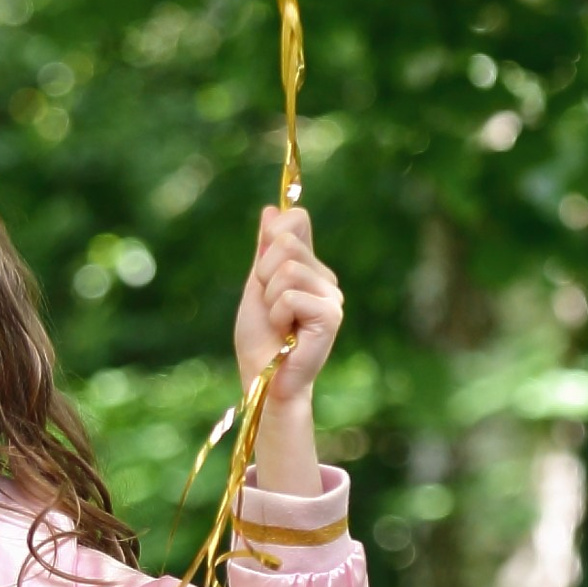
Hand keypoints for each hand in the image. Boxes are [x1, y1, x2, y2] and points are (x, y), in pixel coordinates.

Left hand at [233, 205, 343, 406]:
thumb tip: (270, 211)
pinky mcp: (330, 315)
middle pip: (285, 243)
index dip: (272, 236)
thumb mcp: (256, 285)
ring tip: (278, 322)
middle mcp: (325, 277)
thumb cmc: (260, 338)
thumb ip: (265, 250)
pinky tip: (287, 334)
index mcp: (309, 266)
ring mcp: (331, 296)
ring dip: (269, 299)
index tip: (263, 269)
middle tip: (270, 307)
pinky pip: (290, 296)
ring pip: (286, 270)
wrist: (263, 375)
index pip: (295, 219)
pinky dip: (277, 315)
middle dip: (263, 275)